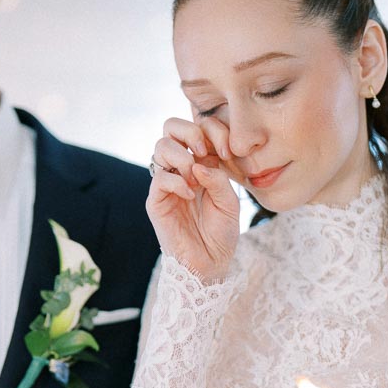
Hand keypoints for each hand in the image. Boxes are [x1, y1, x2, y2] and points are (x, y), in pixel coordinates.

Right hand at [147, 116, 239, 281]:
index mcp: (202, 161)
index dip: (213, 130)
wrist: (210, 261)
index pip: (198, 126)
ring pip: (161, 146)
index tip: (227, 151)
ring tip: (195, 179)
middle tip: (203, 152)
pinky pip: (159, 177)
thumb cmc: (221, 232)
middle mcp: (182, 167)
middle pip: (171, 126)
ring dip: (182, 157)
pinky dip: (177, 181)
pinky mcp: (156, 199)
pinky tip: (189, 195)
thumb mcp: (230, 201)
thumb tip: (198, 163)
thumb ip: (219, 177)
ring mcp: (167, 181)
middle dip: (190, 132)